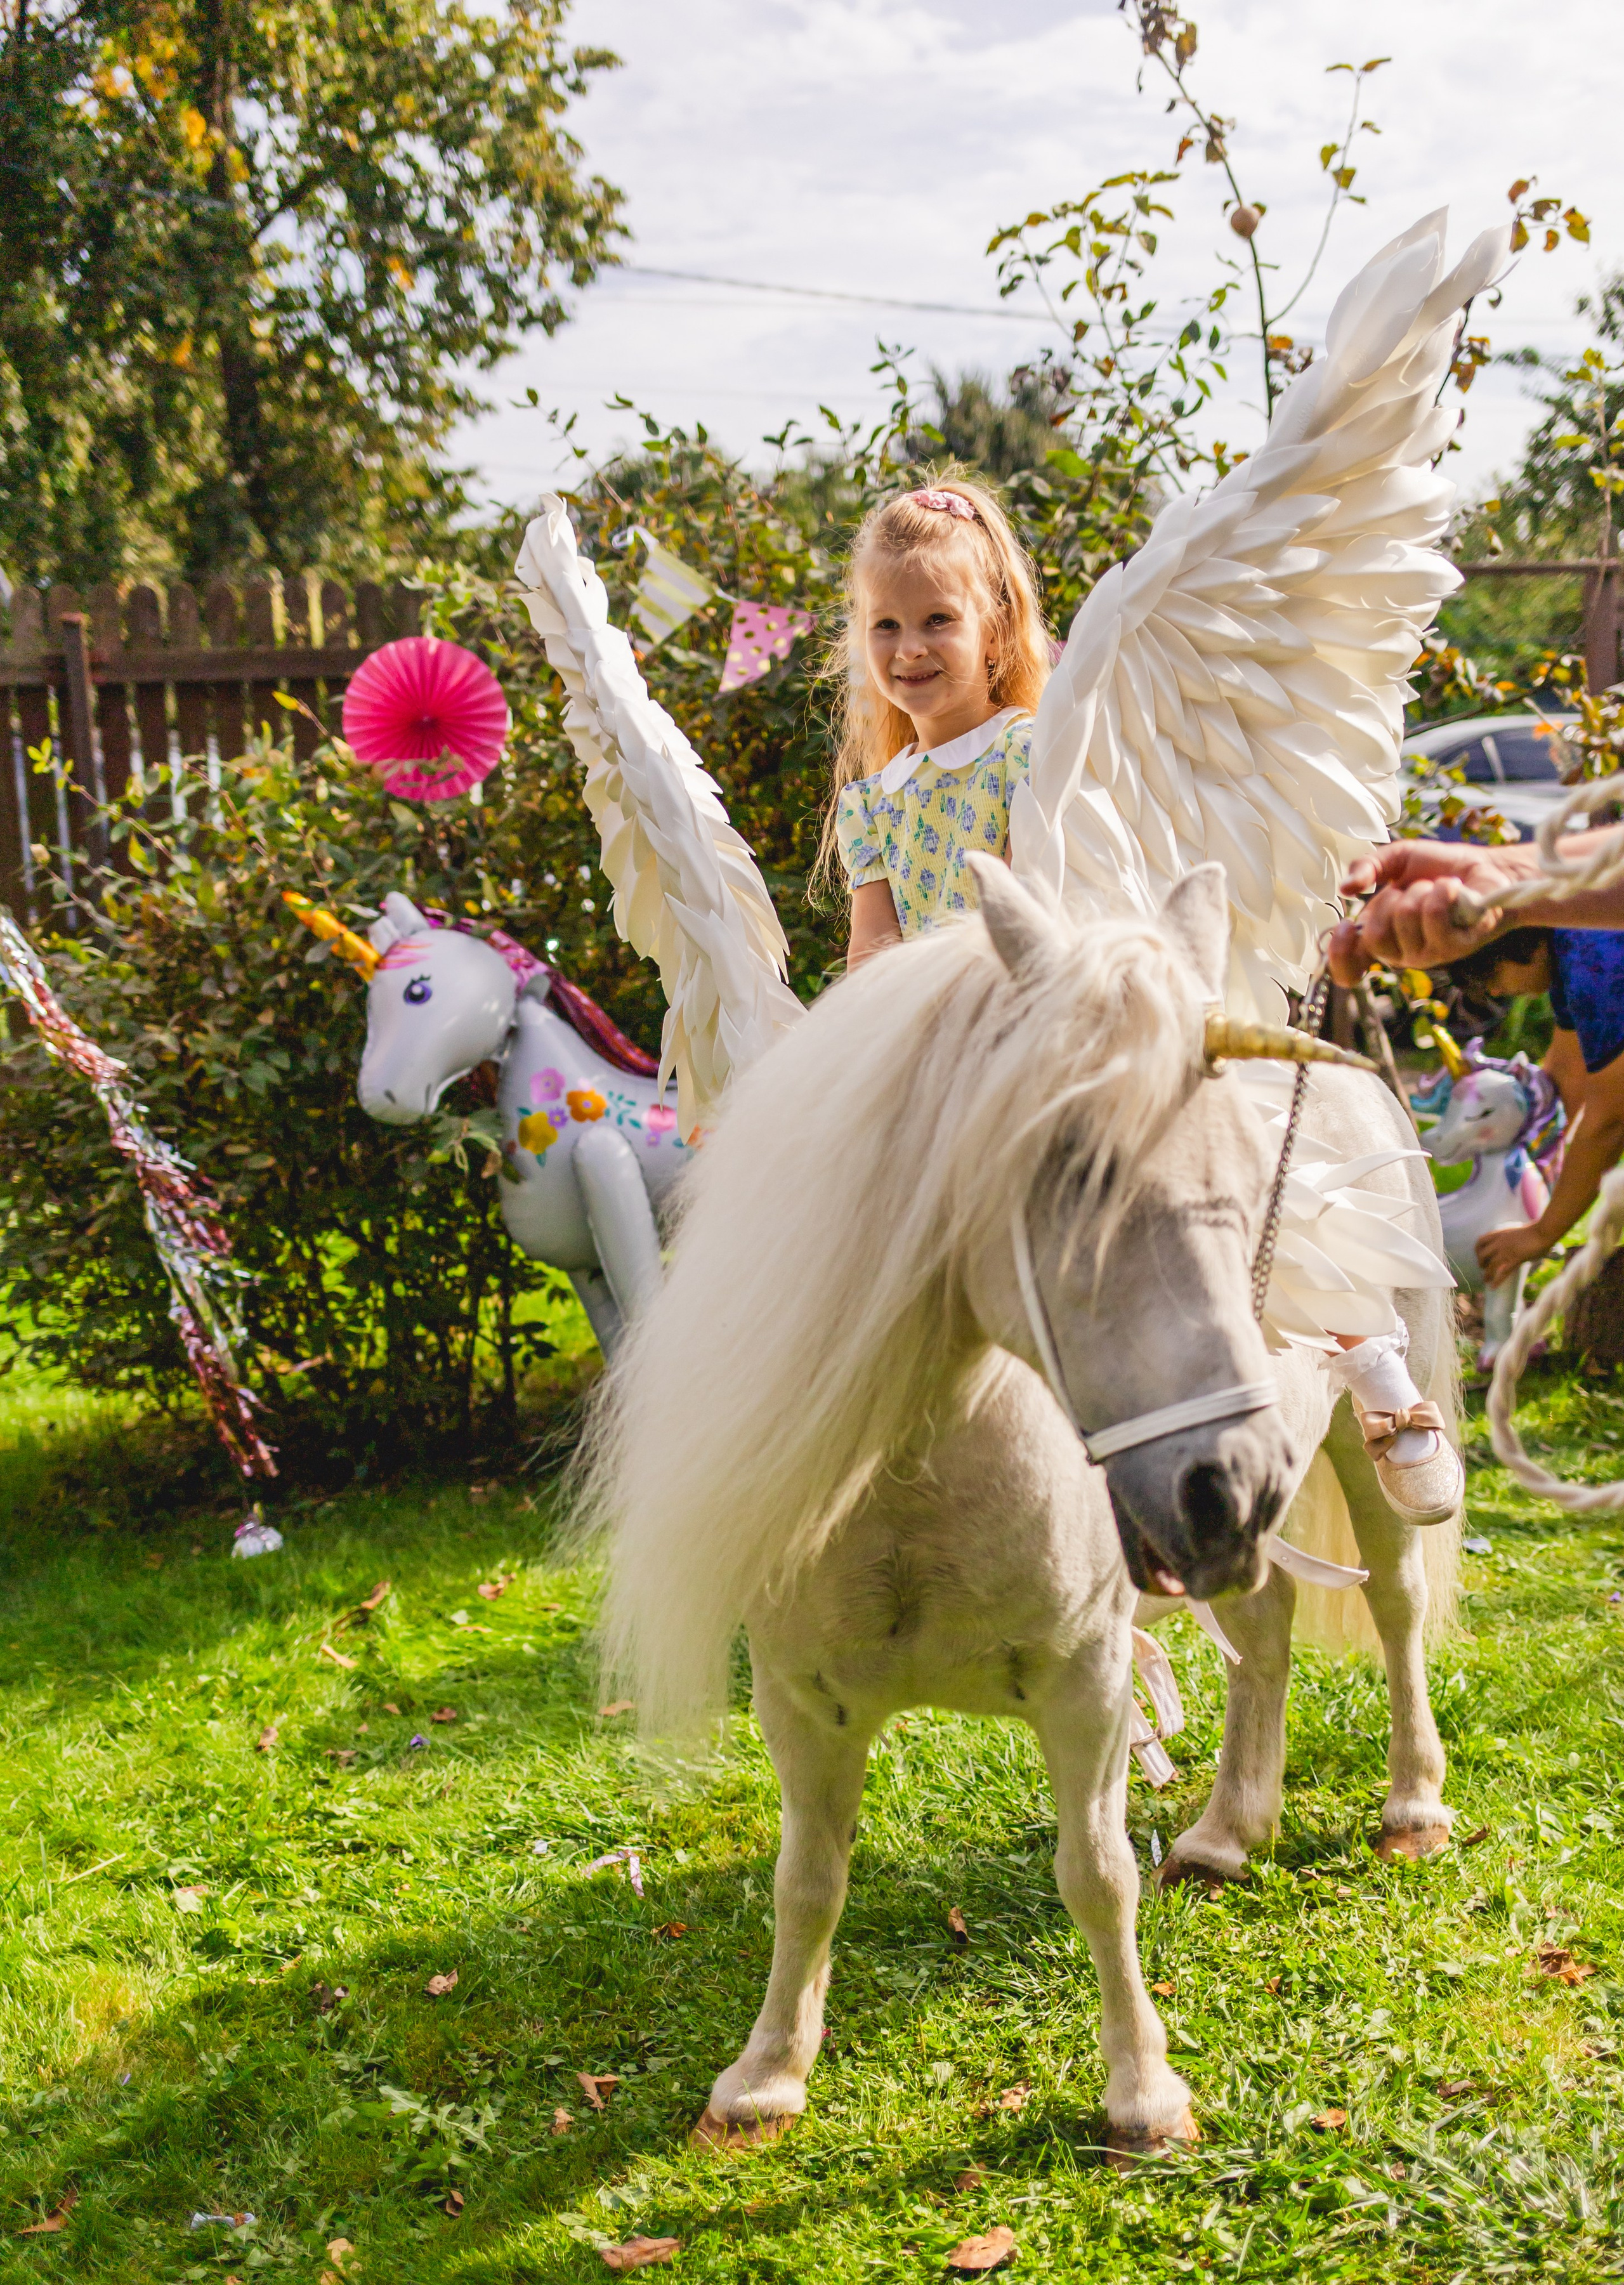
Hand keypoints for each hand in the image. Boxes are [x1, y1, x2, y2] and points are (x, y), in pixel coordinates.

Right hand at [1327, 840, 1540, 984]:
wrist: (1485, 867)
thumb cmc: (1439, 868)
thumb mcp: (1396, 859)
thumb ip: (1366, 868)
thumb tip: (1345, 887)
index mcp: (1382, 938)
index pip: (1348, 970)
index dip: (1339, 954)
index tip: (1346, 925)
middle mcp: (1403, 953)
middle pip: (1375, 938)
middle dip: (1389, 901)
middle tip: (1408, 889)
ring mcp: (1430, 953)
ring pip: (1405, 920)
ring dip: (1420, 891)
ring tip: (1437, 887)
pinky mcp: (1457, 946)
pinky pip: (1435, 916)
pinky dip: (1443, 891)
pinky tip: (1454, 887)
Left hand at [1476, 1220, 1548, 1287]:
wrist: (1542, 1232)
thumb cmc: (1534, 1232)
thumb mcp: (1516, 1233)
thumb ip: (1510, 1240)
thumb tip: (1512, 1248)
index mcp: (1499, 1234)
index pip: (1481, 1241)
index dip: (1477, 1250)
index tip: (1479, 1255)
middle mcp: (1500, 1242)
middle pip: (1482, 1254)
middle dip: (1481, 1262)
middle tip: (1483, 1268)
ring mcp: (1506, 1251)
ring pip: (1491, 1265)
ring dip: (1487, 1274)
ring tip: (1485, 1280)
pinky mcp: (1514, 1259)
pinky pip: (1503, 1272)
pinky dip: (1497, 1281)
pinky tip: (1493, 1287)